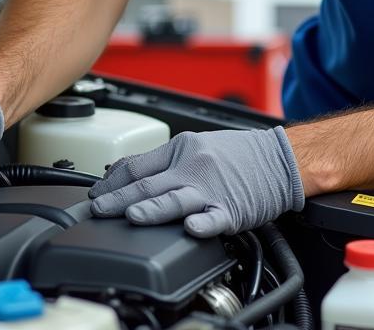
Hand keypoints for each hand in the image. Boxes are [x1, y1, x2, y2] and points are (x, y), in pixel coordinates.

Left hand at [88, 127, 304, 236]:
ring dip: (152, 208)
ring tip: (132, 216)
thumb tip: (127, 172)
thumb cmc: (238, 155)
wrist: (279, 158)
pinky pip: (215, 217)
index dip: (112, 179)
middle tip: (97, 209)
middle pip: (149, 182)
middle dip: (118, 198)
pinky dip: (203, 223)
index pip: (138, 164)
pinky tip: (192, 228)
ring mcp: (212, 188)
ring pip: (175, 198)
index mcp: (182, 149)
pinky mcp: (232, 208)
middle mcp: (193, 166)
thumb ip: (165, 160)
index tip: (94, 193)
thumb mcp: (197, 145)